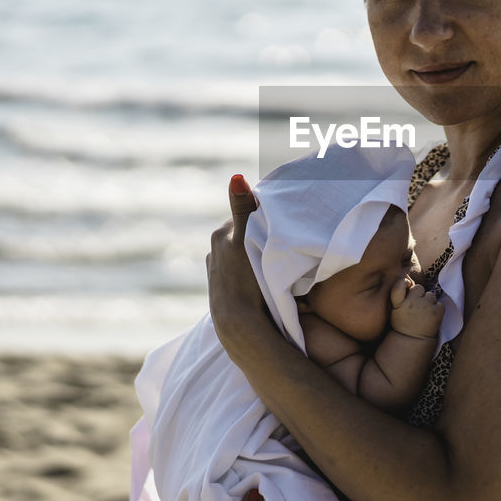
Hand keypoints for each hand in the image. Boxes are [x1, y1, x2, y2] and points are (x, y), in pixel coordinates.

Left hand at [207, 175, 271, 363]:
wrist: (239, 324)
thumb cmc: (248, 279)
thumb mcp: (249, 237)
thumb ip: (244, 207)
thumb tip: (236, 176)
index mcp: (221, 233)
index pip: (249, 214)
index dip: (269, 216)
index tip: (286, 221)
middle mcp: (214, 249)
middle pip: (245, 233)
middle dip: (261, 233)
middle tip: (283, 242)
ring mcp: (216, 269)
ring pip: (243, 251)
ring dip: (255, 252)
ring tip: (274, 262)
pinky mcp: (221, 287)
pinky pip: (239, 270)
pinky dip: (249, 270)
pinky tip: (261, 279)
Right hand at [389, 277, 443, 338]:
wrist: (413, 341)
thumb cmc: (404, 324)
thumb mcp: (395, 310)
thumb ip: (400, 295)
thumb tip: (408, 279)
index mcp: (399, 304)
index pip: (399, 285)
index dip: (403, 282)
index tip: (406, 284)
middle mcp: (412, 304)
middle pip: (419, 288)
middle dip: (419, 294)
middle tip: (417, 307)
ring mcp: (425, 307)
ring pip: (431, 295)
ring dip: (429, 302)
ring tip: (425, 313)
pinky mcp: (437, 312)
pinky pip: (440, 304)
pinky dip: (438, 310)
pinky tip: (432, 317)